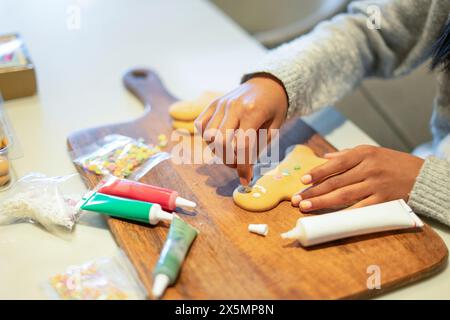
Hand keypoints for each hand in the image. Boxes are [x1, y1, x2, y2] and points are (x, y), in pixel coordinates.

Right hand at [194, 75, 287, 184]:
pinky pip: (201, 125)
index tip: (245, 179)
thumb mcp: (273, 128)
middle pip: (221, 142)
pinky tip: (218, 140)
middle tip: (238, 164)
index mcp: (252, 111)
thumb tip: (244, 174)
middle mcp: (233, 106)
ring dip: (217, 151)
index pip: (242, 146)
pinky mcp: (213, 103)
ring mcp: (220, 103)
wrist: (267, 83)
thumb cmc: (274, 108)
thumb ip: (257, 149)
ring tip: (230, 153)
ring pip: (208, 136)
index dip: (243, 166)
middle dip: (228, 160)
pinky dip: (206, 137)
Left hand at [291, 145, 424, 211]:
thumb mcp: (371, 152)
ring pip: (344, 195)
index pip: (336, 163)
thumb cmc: (392, 163)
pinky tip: (331, 218)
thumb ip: (347, 155)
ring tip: (306, 207)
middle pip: (336, 181)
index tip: (303, 181)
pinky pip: (360, 209)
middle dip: (314, 191)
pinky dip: (345, 214)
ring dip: (323, 202)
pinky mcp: (384, 200)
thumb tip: (324, 157)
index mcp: (363, 154)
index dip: (318, 172)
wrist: (422, 175)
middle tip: (297, 199)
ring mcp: (376, 185)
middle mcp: (369, 168)